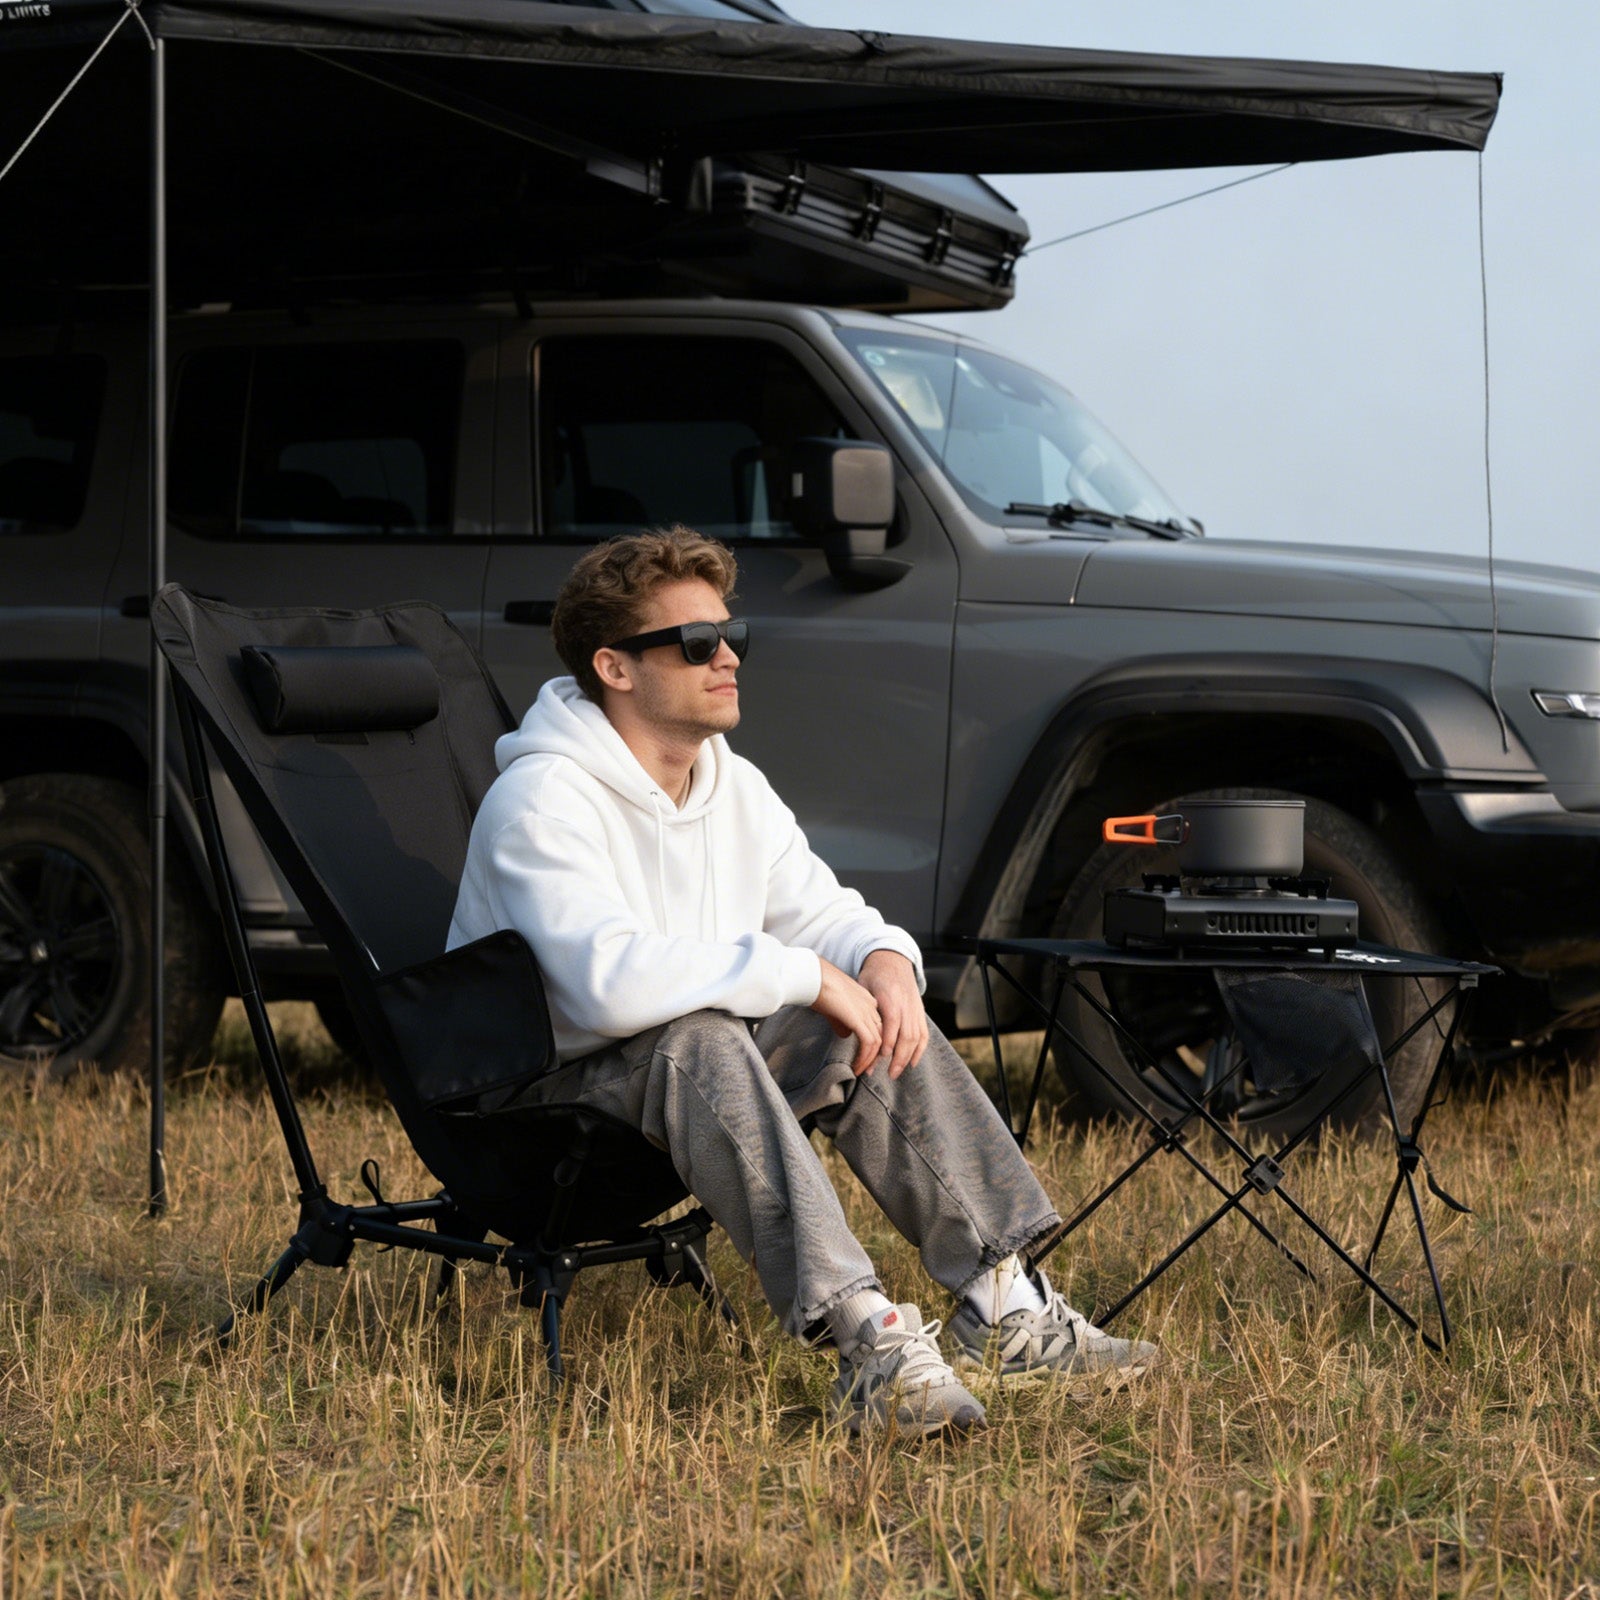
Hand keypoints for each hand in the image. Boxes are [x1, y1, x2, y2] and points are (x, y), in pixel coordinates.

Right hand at [809, 957, 883, 1076]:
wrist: (813, 977)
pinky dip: (864, 1058)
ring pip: (878, 1042)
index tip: (865, 1057)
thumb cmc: (817, 988)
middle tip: (866, 1070)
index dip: (873, 1043)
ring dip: (869, 1061)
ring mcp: (866, 1012)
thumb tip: (846, 1035)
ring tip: (859, 1072)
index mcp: (866, 999)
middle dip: (874, 1055)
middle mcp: (870, 1005)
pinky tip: (856, 1067)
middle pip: (881, 1035)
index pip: (877, 1025)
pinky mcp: (859, 1020)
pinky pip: (868, 1044)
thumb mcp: (833, 1006)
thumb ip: (842, 1021)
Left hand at [858, 949, 927, 1079]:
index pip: (892, 1023)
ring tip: (896, 1073)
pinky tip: (912, 1063)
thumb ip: (861, 1008)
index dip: (888, 1043)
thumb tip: (850, 1031)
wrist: (892, 959)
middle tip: (888, 1074)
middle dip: (899, 1057)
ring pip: (916, 1037)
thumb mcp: (862, 986)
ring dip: (908, 1057)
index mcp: (891, 997)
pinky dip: (920, 1050)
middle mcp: (906, 1004)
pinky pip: (923, 1033)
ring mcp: (915, 1008)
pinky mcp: (920, 1011)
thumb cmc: (873, 974)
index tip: (879, 1059)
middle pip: (907, 1035)